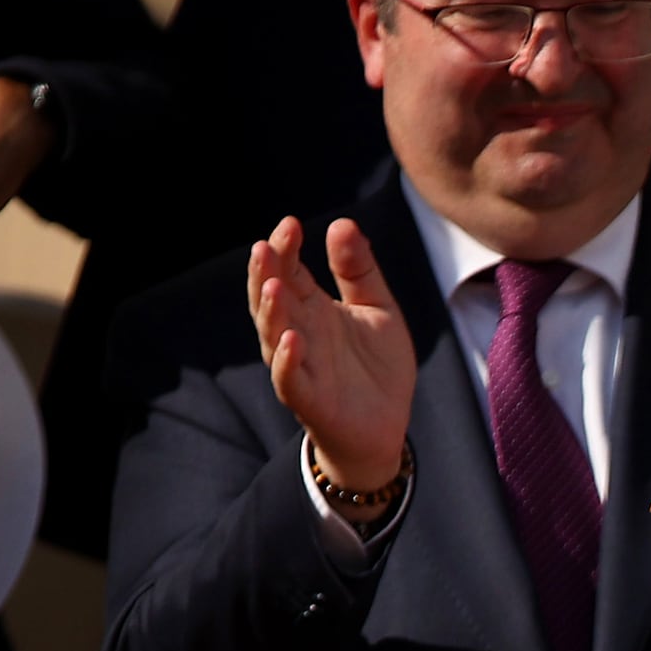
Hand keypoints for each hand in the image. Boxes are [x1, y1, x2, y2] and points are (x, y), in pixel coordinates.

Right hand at [247, 215, 415, 499]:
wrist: (385, 427)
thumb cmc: (376, 367)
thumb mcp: (378, 309)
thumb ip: (360, 271)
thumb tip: (343, 223)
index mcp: (310, 306)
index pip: (288, 270)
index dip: (285, 248)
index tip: (291, 224)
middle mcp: (296, 331)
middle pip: (270, 297)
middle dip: (265, 272)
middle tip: (266, 246)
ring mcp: (298, 364)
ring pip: (272, 334)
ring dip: (270, 311)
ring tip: (274, 285)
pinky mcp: (308, 399)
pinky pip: (290, 379)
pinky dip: (287, 360)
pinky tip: (292, 340)